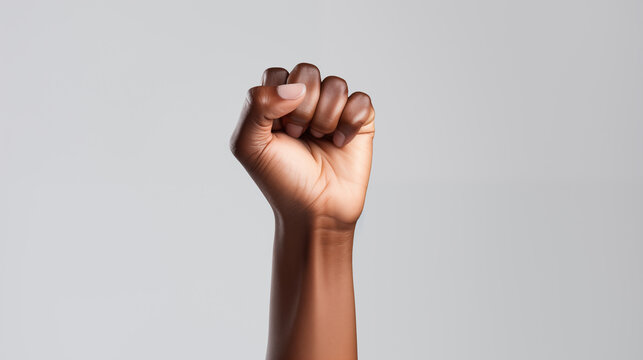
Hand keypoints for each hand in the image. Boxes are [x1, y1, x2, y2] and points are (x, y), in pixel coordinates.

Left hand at [230, 63, 374, 225]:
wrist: (315, 210)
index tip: (279, 130)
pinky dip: (350, 122)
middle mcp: (305, 101)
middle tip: (299, 135)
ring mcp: (334, 109)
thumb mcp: (249, 145)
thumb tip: (294, 87)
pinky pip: (362, 100)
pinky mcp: (360, 121)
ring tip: (320, 140)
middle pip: (307, 72)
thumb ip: (256, 105)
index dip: (278, 100)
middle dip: (303, 107)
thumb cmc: (281, 180)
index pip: (278, 74)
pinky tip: (341, 143)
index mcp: (276, 102)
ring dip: (326, 117)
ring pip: (336, 84)